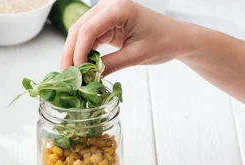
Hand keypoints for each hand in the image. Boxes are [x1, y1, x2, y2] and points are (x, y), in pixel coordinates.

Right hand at [61, 0, 193, 73]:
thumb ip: (110, 65)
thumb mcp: (136, 56)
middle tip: (67, 75)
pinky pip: (88, 37)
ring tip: (72, 74)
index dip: (78, 51)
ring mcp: (106, 12)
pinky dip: (83, 52)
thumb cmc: (164, 42)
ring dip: (74, 53)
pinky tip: (81, 66)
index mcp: (120, 8)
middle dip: (71, 53)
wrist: (177, 38)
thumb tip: (88, 78)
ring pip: (80, 33)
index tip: (76, 71)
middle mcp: (109, 5)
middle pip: (79, 29)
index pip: (89, 29)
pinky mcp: (106, 22)